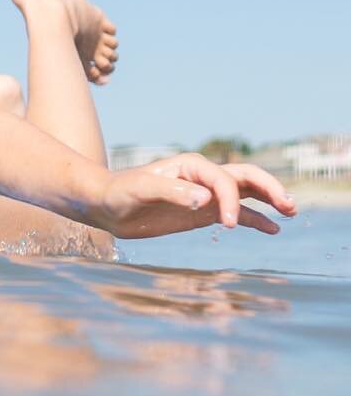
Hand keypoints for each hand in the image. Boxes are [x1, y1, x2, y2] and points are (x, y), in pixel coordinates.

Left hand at [97, 154, 296, 239]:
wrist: (106, 204)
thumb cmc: (120, 192)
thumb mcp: (141, 190)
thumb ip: (172, 192)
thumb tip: (205, 199)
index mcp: (191, 166)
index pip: (224, 180)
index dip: (231, 200)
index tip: (227, 224)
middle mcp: (203, 177)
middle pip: (246, 177)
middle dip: (269, 188)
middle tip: (288, 206)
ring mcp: (205, 194)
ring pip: (246, 193)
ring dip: (269, 199)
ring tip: (290, 211)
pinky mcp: (202, 212)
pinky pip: (236, 213)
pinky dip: (255, 219)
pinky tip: (273, 229)